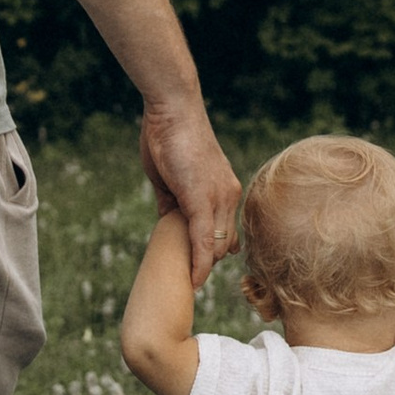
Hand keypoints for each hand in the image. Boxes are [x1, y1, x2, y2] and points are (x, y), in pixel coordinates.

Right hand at [141, 97, 240, 284]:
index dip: (213, 253)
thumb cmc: (168, 137)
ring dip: (202, 267)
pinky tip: (193, 279)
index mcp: (224, 190)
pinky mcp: (203, 199)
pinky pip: (205, 240)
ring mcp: (219, 198)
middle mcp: (229, 196)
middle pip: (224, 245)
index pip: (224, 233)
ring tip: (186, 284)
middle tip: (187, 279)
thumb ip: (171, 202)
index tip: (200, 270)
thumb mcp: (170, 177)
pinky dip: (200, 263)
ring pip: (217, 246)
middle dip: (207, 263)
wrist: (172, 109)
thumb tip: (166, 220)